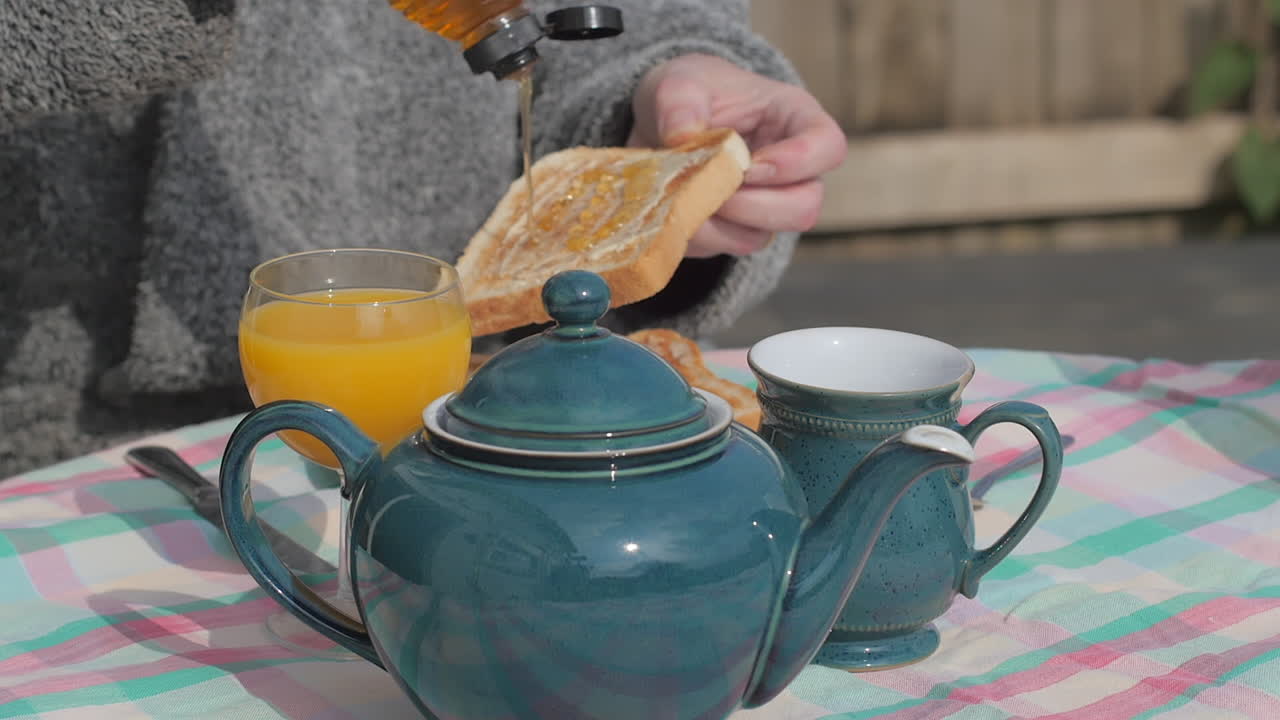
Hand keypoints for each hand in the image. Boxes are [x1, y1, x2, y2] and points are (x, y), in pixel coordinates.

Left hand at [628, 54, 846, 257]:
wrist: (663, 124)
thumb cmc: (688, 94)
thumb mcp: (678, 82)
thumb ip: (679, 101)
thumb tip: (681, 135)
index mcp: (794, 118)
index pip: (828, 146)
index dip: (798, 162)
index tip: (750, 164)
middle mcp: (793, 168)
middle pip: (805, 206)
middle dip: (753, 206)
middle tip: (710, 189)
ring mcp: (770, 202)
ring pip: (766, 233)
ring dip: (722, 223)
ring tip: (684, 196)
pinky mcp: (743, 227)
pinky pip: (731, 244)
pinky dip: (702, 234)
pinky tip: (677, 209)